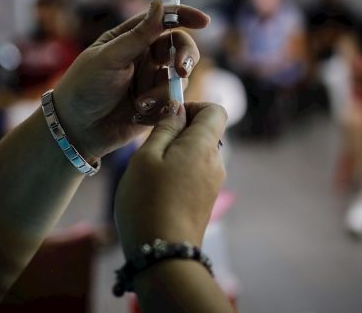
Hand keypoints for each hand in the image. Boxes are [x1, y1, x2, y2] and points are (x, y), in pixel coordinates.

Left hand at [52, 0, 208, 158]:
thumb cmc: (85, 87)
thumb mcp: (109, 57)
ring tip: (140, 103)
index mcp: (132, 38)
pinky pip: (174, 102)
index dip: (185, 17)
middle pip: (180, 47)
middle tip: (181, 70)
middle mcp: (146, 57)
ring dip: (163, 90)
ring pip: (180, 78)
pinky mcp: (157, 105)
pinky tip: (139, 115)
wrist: (75, 129)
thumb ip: (138, 34)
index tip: (203, 21)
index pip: (164, 20)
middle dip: (185, 57)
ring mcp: (152, 81)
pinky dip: (161, 108)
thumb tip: (159, 4)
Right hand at [114, 102, 226, 258]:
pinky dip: (178, 172)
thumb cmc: (148, 202)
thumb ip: (164, 128)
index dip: (192, 106)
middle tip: (151, 147)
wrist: (162, 255)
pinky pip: (195, 172)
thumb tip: (178, 108)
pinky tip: (158, 189)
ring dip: (175, 154)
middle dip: (179, 131)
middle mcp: (215, 162)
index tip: (167, 118)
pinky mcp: (206, 200)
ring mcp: (213, 183)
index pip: (215, 110)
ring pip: (198, 153)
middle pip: (206, 131)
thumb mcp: (146, 157)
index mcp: (204, 146)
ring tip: (151, 172)